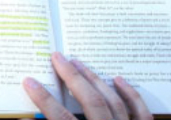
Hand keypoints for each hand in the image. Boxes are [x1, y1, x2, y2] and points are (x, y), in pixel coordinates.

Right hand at [23, 52, 151, 119]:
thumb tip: (29, 118)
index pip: (61, 118)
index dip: (44, 99)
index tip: (29, 81)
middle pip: (91, 102)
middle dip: (72, 77)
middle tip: (57, 57)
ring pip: (113, 101)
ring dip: (94, 80)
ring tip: (79, 63)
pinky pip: (140, 112)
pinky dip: (130, 95)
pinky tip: (118, 80)